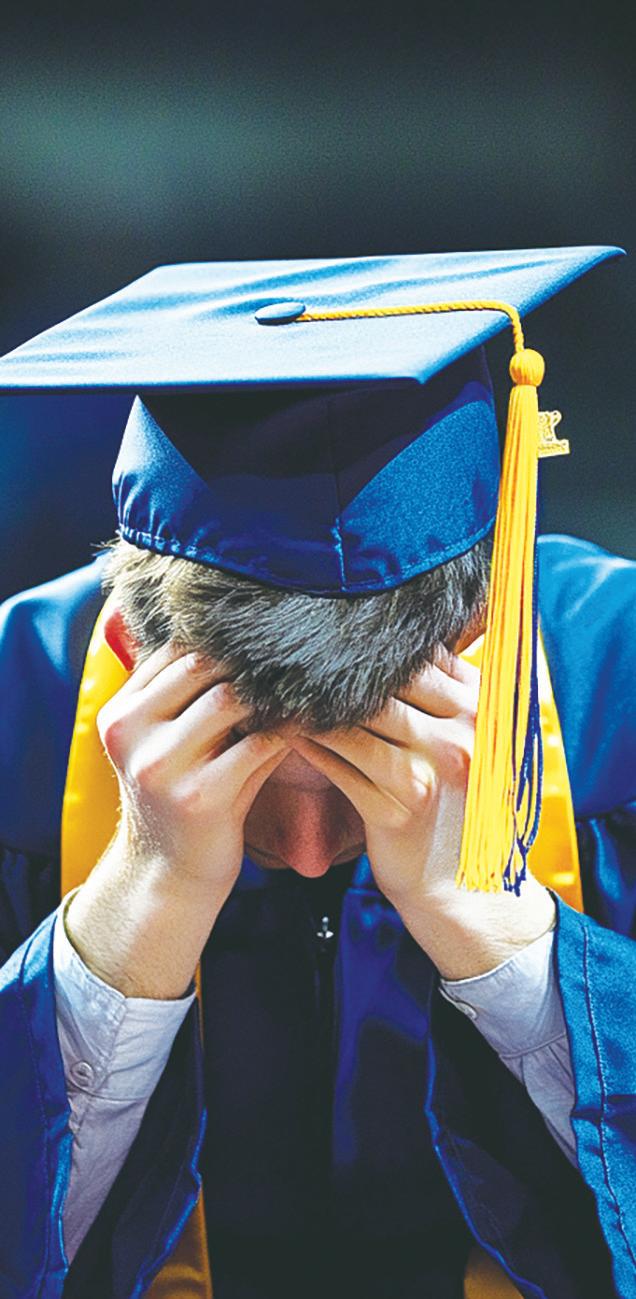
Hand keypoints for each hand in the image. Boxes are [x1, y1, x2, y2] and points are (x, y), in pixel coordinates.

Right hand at [98, 643, 289, 897]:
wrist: (168, 876)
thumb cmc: (183, 798)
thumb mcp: (173, 745)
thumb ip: (198, 696)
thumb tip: (261, 640)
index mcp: (121, 713)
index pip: (174, 650)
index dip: (223, 640)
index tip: (266, 639)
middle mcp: (131, 732)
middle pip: (201, 664)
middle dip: (249, 661)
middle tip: (294, 655)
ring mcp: (162, 765)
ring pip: (231, 698)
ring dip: (271, 692)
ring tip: (304, 687)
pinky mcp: (200, 796)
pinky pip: (259, 744)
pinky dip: (288, 731)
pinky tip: (309, 728)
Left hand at [293, 651, 554, 976]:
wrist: (465, 885)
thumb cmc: (457, 801)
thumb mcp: (465, 738)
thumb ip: (441, 690)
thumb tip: (390, 635)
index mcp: (483, 710)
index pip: (420, 657)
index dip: (373, 646)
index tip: (332, 638)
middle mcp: (461, 737)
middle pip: (384, 685)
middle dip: (334, 673)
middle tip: (291, 658)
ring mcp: (430, 775)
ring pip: (355, 723)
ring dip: (313, 709)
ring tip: (280, 693)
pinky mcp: (396, 811)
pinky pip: (339, 768)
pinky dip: (311, 748)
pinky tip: (288, 734)